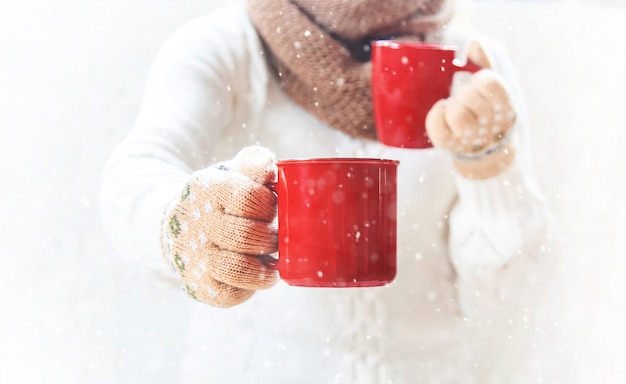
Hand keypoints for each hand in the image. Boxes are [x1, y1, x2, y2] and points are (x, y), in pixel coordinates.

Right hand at [162, 146, 278, 306]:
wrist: (179, 224)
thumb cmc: (222, 198)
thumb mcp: (233, 173)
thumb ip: (253, 164)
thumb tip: (268, 167)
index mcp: (207, 189)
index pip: (248, 198)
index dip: (269, 206)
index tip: (271, 208)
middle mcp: (196, 224)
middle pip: (246, 236)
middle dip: (270, 238)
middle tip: (275, 237)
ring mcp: (195, 257)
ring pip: (237, 270)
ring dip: (264, 270)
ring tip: (272, 261)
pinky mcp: (197, 285)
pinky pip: (230, 295)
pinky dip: (250, 288)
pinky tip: (255, 274)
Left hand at [426, 41, 515, 178]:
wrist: (485, 149)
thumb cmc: (489, 112)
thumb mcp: (494, 88)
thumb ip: (485, 64)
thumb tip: (474, 43)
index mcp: (505, 108)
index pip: (491, 84)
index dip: (481, 79)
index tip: (479, 83)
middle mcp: (489, 126)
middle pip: (470, 96)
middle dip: (466, 92)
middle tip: (467, 97)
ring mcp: (469, 138)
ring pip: (456, 112)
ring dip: (453, 104)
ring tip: (457, 106)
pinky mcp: (448, 144)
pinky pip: (436, 125)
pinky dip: (436, 113)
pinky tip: (444, 111)